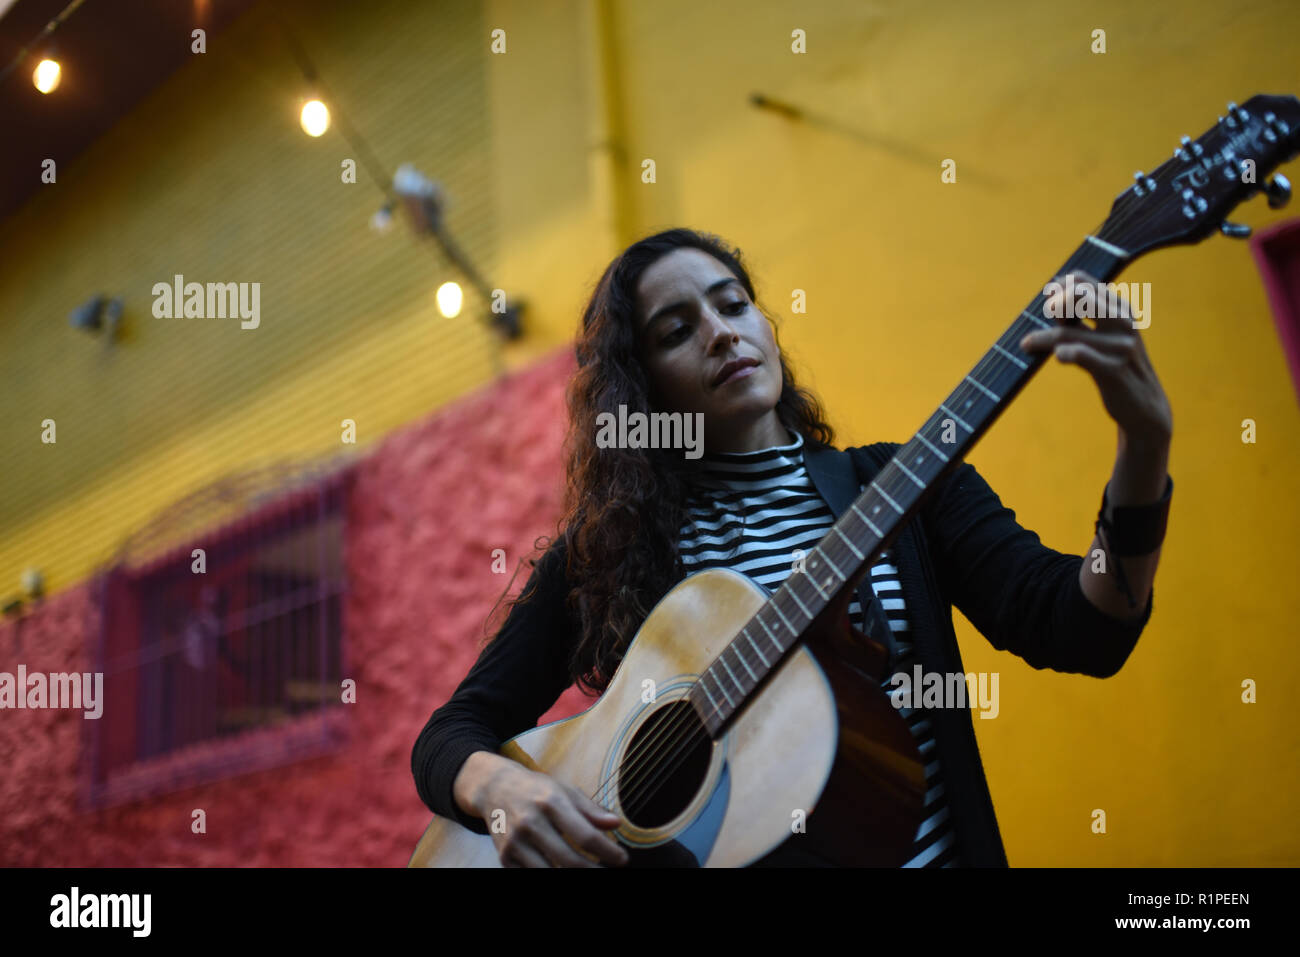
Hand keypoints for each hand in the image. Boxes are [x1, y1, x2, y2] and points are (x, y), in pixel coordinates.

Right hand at [472, 759, 628, 867]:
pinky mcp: (505, 857)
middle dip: (594, 871)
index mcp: (551, 802)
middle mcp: (531, 822)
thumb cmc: (538, 790)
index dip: (607, 852)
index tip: (622, 859)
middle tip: (608, 872)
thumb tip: (616, 824)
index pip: (585, 835)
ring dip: (574, 877)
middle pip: (569, 860)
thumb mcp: (565, 791)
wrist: (495, 788)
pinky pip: (531, 876)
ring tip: (589, 870)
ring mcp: (515, 842)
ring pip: (550, 873)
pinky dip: (550, 876)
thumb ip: (591, 809)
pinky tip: (563, 871)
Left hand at [1019, 270, 1172, 448]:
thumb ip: (1083, 318)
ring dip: (1042, 338)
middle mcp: (1123, 323)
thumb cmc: (1117, 368)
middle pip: (1077, 296)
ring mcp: (1120, 347)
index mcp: (1121, 309)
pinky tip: (1059, 357)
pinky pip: (1078, 355)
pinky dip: (1063, 354)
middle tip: (1047, 322)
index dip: (1061, 288)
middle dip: (1054, 306)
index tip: (1051, 301)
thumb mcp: (1105, 337)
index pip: (1083, 282)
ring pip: (1067, 332)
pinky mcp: (1113, 371)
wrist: (1144, 407)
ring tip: (1028, 344)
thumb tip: (1053, 293)